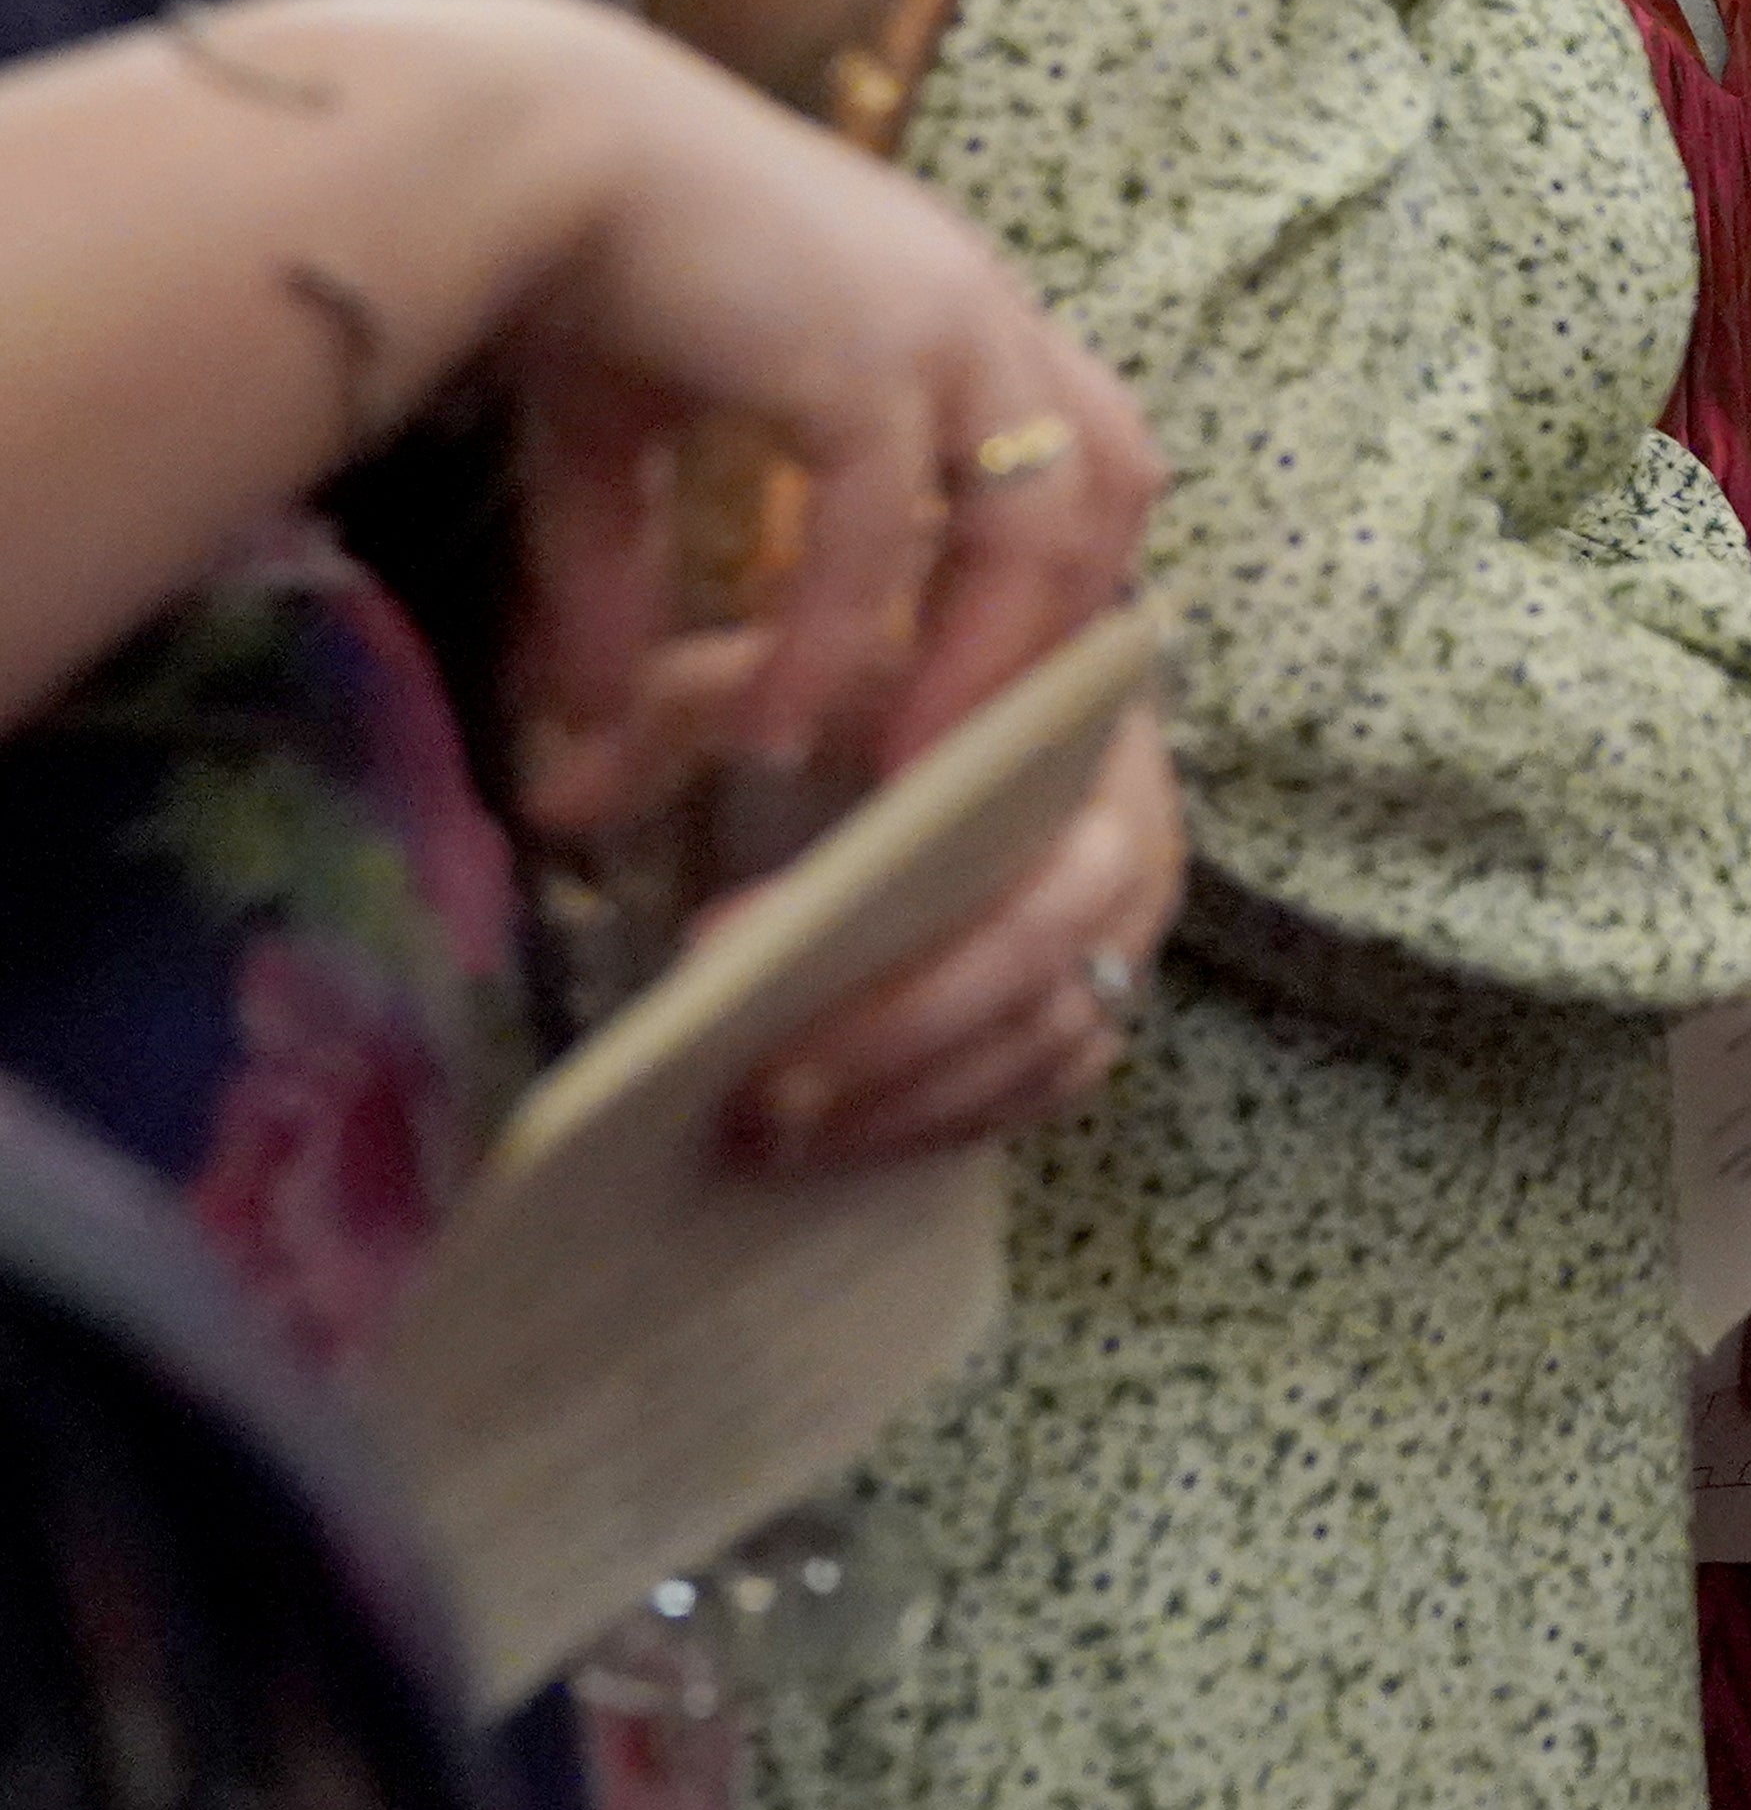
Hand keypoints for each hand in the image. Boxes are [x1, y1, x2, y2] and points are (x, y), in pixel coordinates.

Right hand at [507, 13, 1161, 830]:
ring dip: (978, 663)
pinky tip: (772, 719)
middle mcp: (977, 308)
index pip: (1085, 439)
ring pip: (1032, 529)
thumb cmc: (569, 256)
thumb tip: (586, 713)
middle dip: (1062, 625)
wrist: (515, 143)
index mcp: (952, 303)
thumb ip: (622, 568)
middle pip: (1110, 488)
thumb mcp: (617, 435)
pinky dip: (831, 640)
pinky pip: (879, 538)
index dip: (1066, 562)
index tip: (1014, 670)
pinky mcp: (863, 360)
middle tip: (992, 748)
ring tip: (912, 775)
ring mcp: (939, 327)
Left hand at [737, 701, 1189, 1172]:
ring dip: (908, 1104)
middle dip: (887, 1043)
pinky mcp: (1114, 997)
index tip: (711, 943)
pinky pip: (1052, 1085)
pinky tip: (847, 1142)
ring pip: (1043, 1042)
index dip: (854, 904)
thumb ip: (691, 706)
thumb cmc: (916, 685)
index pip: (981, 838)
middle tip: (752, 1103)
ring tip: (770, 1143)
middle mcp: (1130, 837)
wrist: (1031, 709)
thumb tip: (557, 803)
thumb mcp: (806, 666)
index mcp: (1068, 738)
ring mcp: (1134, 930)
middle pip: (1029, 963)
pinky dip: (952, 1120)